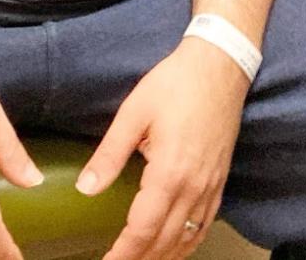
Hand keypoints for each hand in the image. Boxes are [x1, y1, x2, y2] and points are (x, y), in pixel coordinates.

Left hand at [79, 37, 250, 259]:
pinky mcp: (220, 180)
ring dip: (164, 257)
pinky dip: (187, 244)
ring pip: (187, 239)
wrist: (221, 65)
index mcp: (170, 172)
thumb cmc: (176, 83)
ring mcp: (211, 186)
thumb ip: (109, 154)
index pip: (143, 230)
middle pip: (165, 243)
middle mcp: (194, 187)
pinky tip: (174, 247)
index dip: (123, 254)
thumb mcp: (134, 113)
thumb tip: (85, 188)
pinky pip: (204, 225)